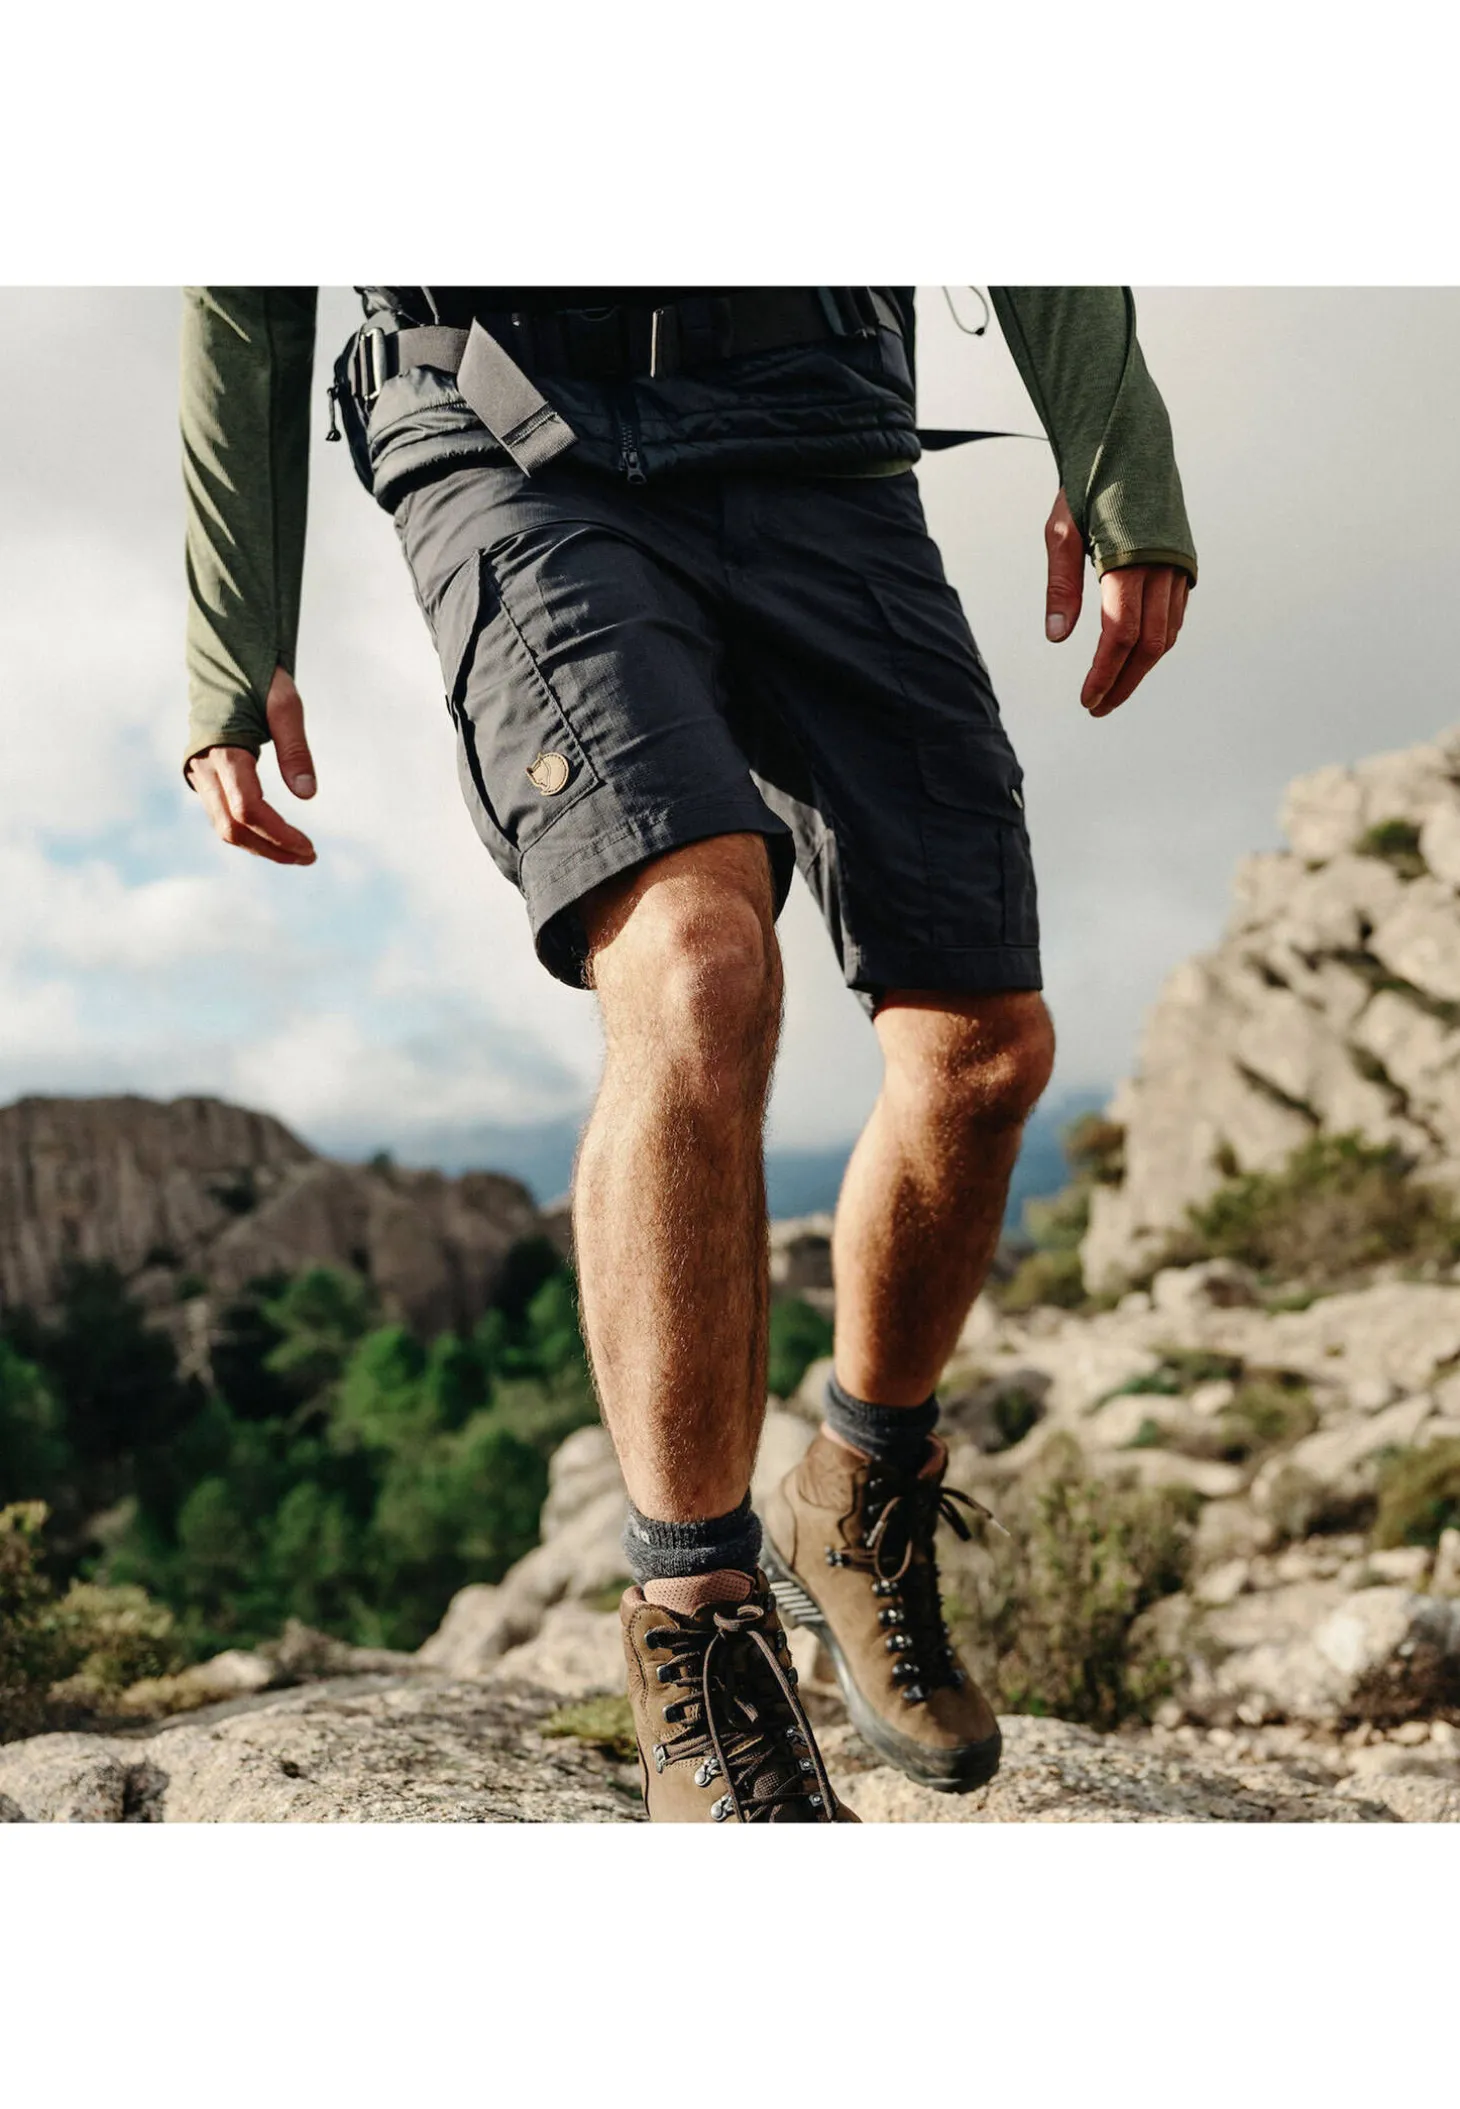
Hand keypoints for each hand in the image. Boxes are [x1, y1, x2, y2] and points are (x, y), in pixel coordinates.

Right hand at [186, 666, 317, 865]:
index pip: (248, 809)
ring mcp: (199, 772)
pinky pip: (222, 814)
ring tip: (298, 853)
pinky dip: (249, 831)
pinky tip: (277, 836)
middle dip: (271, 848)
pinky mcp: (204, 774)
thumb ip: (294, 749)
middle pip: (232, 827)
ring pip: (224, 825)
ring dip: (260, 845)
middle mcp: (204, 766)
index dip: (279, 834)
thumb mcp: (284, 704)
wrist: (223, 656)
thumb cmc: (257, 674)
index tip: (310, 848)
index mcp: (223, 749)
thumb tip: (307, 794)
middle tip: (310, 857)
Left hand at [1043, 489, 1189, 717]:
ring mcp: (1178, 565)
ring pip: (1168, 634)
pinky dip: (1157, 642)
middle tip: (1098, 708)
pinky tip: (1135, 656)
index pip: (1120, 635)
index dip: (1104, 673)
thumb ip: (1061, 586)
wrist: (1131, 440)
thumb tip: (1057, 638)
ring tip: (1113, 690)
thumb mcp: (1061, 531)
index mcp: (1130, 560)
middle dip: (1123, 682)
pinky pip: (1175, 615)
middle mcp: (1162, 567)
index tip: (1087, 700)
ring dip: (1142, 668)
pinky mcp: (1183, 562)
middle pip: (1149, 645)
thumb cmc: (1088, 484)